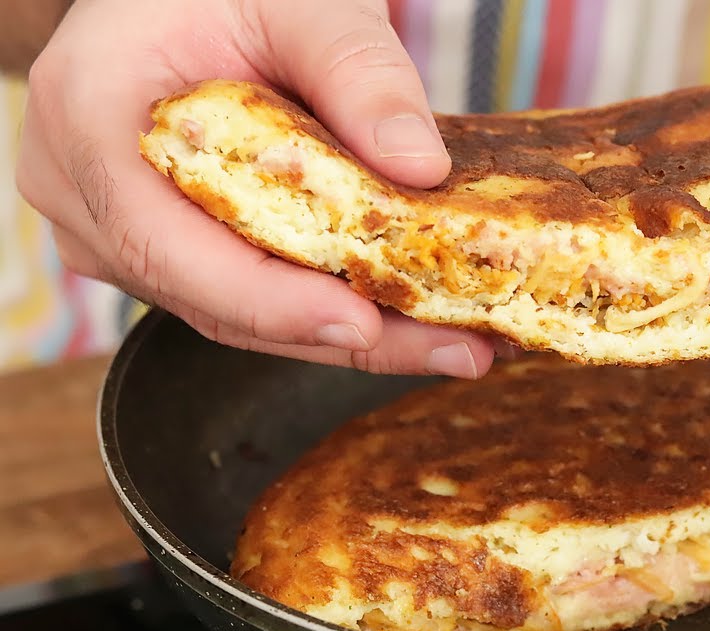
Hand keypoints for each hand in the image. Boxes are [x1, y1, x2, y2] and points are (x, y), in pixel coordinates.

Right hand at [16, 0, 493, 377]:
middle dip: (344, 335)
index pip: (163, 243)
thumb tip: (421, 168)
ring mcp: (122, 231)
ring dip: (353, 336)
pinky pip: (251, 296)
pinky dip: (332, 309)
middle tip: (459, 352)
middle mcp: (85, 193)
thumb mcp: (303, 4)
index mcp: (87, 118)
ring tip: (459, 344)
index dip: (265, 299)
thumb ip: (359, 73)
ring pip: (240, 315)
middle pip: (215, 300)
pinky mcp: (170, 249)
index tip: (360, 322)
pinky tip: (418, 319)